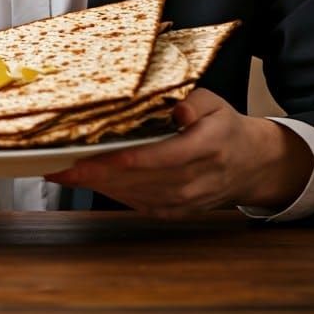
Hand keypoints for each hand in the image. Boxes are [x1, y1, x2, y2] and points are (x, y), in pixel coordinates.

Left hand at [44, 89, 313, 218]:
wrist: (251, 164)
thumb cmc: (225, 126)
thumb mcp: (216, 103)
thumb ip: (195, 103)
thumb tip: (177, 110)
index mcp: (208, 147)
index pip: (164, 157)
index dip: (131, 160)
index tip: (101, 157)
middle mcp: (196, 179)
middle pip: (142, 180)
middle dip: (99, 174)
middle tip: (62, 166)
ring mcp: (187, 200)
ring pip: (137, 196)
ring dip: (100, 187)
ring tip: (66, 174)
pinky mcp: (178, 211)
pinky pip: (142, 206)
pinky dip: (114, 195)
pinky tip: (91, 185)